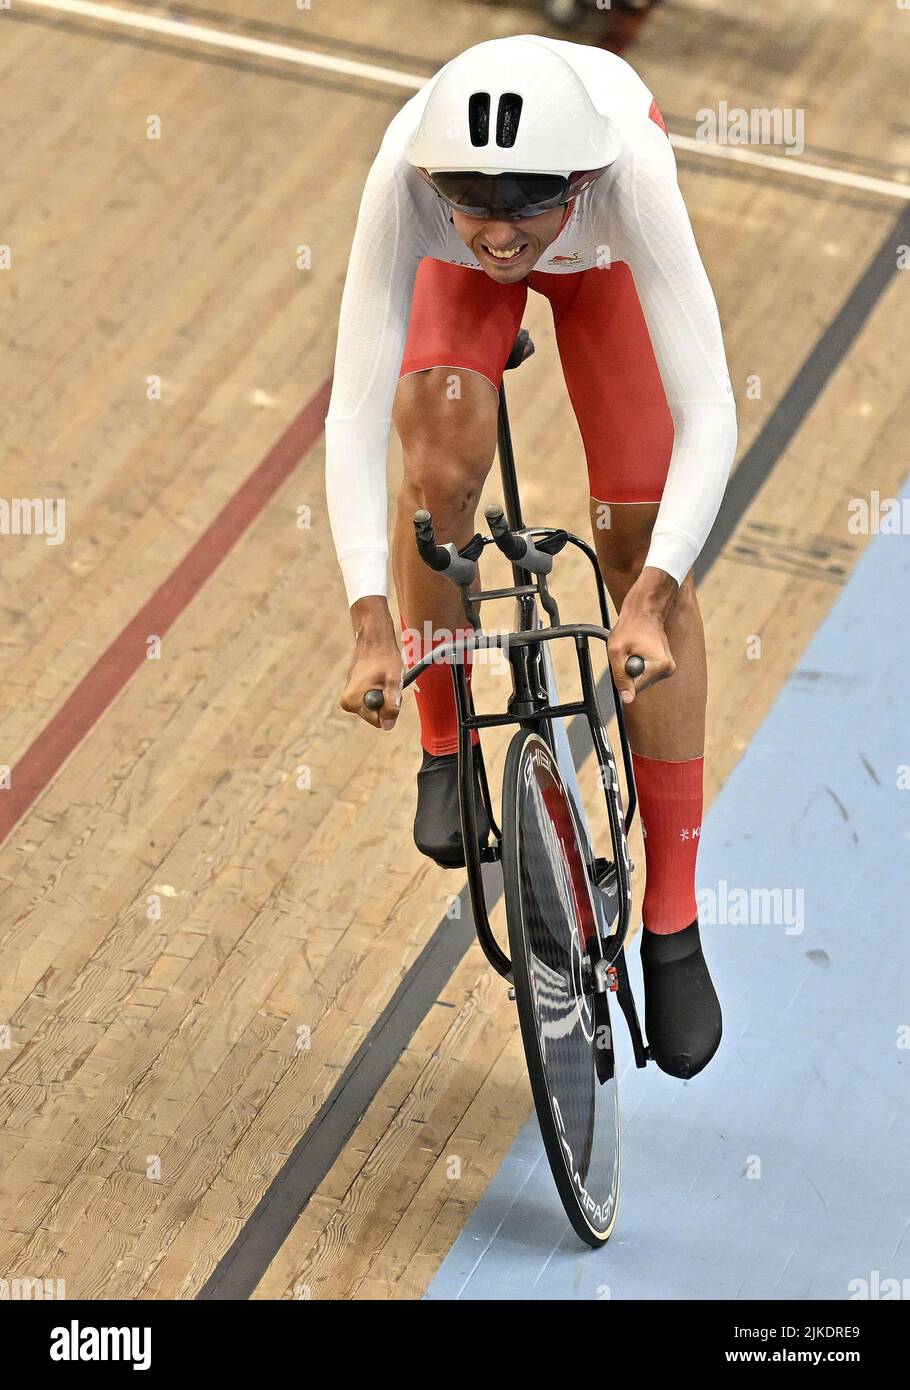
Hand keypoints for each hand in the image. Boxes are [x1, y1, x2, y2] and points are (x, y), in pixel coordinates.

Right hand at [340, 597, 403, 730]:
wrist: (374, 639)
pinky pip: (372, 700)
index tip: (389, 687)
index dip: (389, 706)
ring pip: (375, 707)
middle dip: (386, 701)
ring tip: (383, 678)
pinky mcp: (353, 694)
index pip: (378, 720)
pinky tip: (379, 677)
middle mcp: (347, 702)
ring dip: (384, 695)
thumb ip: (391, 705)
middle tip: (388, 682)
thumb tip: (387, 726)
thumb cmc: (385, 658)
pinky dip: (379, 691)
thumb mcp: (393, 682)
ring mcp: (350, 698)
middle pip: (375, 715)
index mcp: (352, 701)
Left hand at [607, 569, 677, 704]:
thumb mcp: (617, 652)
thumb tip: (627, 699)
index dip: (624, 675)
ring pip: (641, 679)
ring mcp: (667, 669)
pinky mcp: (664, 666)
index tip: (624, 657)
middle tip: (628, 651)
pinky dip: (638, 663)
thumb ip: (621, 677)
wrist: (645, 610)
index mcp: (660, 667)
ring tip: (634, 648)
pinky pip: (645, 673)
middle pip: (639, 685)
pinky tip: (639, 649)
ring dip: (632, 666)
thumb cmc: (630, 627)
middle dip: (628, 671)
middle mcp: (668, 670)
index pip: (636, 688)